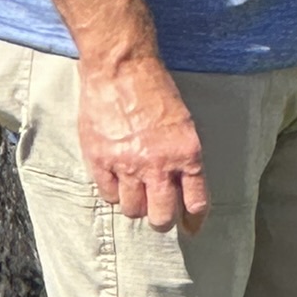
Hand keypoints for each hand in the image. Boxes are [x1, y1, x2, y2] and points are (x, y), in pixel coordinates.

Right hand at [77, 55, 208, 234]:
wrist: (121, 68)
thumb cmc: (155, 89)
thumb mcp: (182, 121)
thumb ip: (181, 156)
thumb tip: (182, 185)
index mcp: (186, 153)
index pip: (196, 202)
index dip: (194, 220)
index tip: (192, 228)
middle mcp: (158, 164)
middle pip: (161, 217)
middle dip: (162, 220)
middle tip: (160, 215)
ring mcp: (127, 166)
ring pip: (133, 210)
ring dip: (137, 205)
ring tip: (137, 192)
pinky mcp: (100, 162)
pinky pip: (109, 196)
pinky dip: (114, 192)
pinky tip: (117, 180)